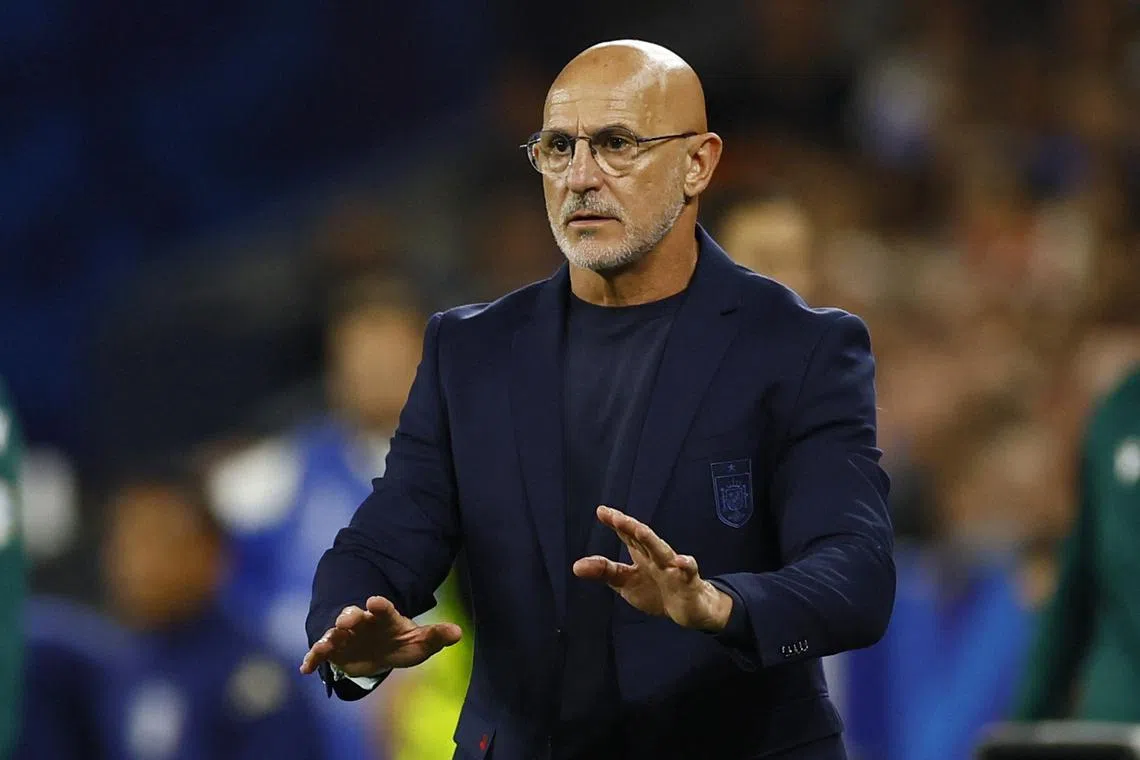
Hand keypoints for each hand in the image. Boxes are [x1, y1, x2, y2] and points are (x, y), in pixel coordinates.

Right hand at [299, 595, 461, 677]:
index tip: (375, 601)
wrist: (378, 652)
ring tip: (327, 642)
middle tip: (347, 618)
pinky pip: (320, 653)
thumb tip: (458, 633)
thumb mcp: (419, 642)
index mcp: (383, 616)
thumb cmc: (400, 642)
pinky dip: (312, 659)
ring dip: (330, 636)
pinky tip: (305, 668)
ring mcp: (345, 636)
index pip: (382, 608)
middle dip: (349, 615)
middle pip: (353, 615)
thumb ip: (436, 636)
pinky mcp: (332, 652)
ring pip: (334, 632)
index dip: (379, 604)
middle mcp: (361, 622)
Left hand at [573, 506, 732, 630]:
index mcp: (641, 554)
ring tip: (640, 530)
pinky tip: (681, 562)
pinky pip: (689, 573)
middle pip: (643, 539)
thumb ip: (604, 572)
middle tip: (616, 518)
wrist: (689, 608)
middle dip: (630, 527)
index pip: (627, 535)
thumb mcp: (625, 582)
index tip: (601, 511)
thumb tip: (576, 566)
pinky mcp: (688, 583)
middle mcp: (656, 556)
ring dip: (652, 541)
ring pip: (663, 552)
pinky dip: (686, 566)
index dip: (616, 523)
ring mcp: (673, 568)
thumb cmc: (656, 590)